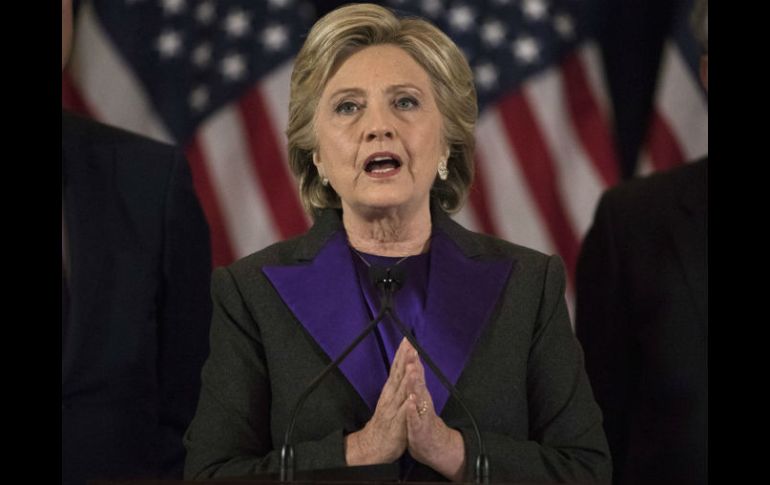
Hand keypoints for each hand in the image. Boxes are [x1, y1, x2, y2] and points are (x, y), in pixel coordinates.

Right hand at [344, 338, 417, 463]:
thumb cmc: (385, 423)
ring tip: (411, 365)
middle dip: (404, 360)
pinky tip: (411, 397)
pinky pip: (403, 414)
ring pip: (401, 392)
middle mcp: (390, 397)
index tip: (407, 340)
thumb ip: (395, 386)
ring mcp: (393, 410)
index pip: (396, 369)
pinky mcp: (396, 424)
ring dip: (406, 378)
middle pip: (398, 375)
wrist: (373, 445)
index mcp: (390, 391)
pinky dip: (407, 405)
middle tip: (409, 344)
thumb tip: (401, 370)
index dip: (402, 354)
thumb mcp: (390, 400)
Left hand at [403, 342, 466, 481]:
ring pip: (418, 397)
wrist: (434, 447)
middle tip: (412, 350)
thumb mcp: (417, 400)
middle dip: (414, 365)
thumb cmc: (422, 422)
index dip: (410, 357)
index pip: (414, 372)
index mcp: (418, 393)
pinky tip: (410, 401)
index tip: (407, 341)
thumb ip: (414, 383)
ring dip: (415, 383)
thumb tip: (411, 363)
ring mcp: (420, 415)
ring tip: (413, 370)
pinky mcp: (418, 429)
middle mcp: (421, 401)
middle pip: (417, 380)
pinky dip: (412, 410)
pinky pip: (414, 419)